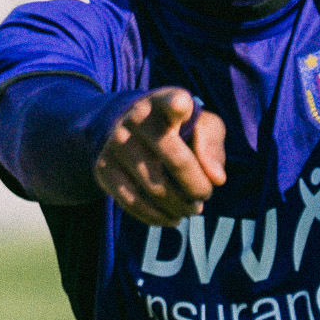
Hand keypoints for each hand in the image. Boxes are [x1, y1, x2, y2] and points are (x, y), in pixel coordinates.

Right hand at [94, 88, 226, 226]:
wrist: (122, 127)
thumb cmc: (174, 128)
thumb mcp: (200, 126)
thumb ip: (212, 145)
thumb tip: (217, 179)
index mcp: (164, 101)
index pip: (171, 101)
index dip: (176, 104)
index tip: (180, 106)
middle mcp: (136, 118)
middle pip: (175, 160)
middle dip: (197, 187)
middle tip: (205, 196)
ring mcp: (116, 143)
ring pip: (156, 188)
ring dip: (180, 207)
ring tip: (191, 209)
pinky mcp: (103, 167)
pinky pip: (133, 202)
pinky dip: (157, 217)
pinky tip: (172, 218)